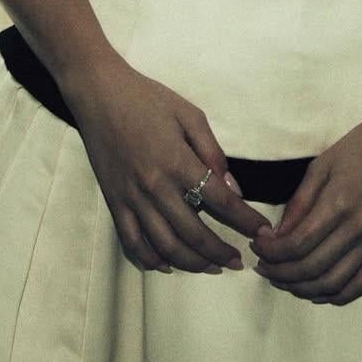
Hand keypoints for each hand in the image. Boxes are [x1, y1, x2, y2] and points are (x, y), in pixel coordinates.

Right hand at [71, 55, 274, 274]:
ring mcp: (132, 198)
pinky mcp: (114, 203)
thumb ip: (212, 152)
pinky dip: (151, 260)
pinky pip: (132, 242)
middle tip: (239, 262)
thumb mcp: (190, 114)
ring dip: (192, 264)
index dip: (245, 221)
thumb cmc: (148, 98)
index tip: (262, 232)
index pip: (221, 202)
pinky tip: (168, 264)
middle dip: (222, 252)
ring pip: (165, 247)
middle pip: (195, 234)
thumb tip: (232, 187)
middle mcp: (155, 187)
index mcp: (178, 162)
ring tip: (212, 267)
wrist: (99, 94)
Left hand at [250, 107, 361, 305]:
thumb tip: (276, 236)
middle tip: (262, 266)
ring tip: (283, 279)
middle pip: (312, 269)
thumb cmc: (361, 147)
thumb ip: (299, 203)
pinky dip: (334, 295)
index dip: (271, 252)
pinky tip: (316, 289)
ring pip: (333, 284)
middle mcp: (361, 229)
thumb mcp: (322, 165)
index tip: (256, 246)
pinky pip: (360, 286)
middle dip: (280, 273)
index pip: (297, 244)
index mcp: (340, 204)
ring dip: (302, 288)